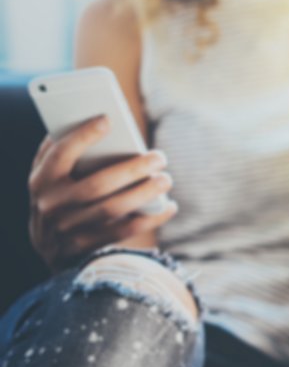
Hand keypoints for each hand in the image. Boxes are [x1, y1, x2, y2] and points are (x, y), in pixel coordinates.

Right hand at [28, 116, 176, 269]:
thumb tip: (99, 122)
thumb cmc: (60, 195)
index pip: (60, 154)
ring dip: (144, 193)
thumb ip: (64, 152)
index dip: (82, 136)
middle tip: (159, 157)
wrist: (49, 245)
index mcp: (40, 180)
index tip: (108, 120)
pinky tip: (169, 205)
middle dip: (131, 169)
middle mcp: (51, 205)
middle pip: (97, 185)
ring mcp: (68, 228)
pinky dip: (150, 218)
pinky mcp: (87, 246)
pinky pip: (124, 231)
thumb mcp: (51, 175)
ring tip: (166, 179)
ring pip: (112, 209)